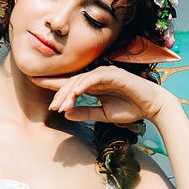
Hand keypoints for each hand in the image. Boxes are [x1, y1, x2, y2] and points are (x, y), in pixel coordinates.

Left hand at [32, 67, 171, 124]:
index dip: (53, 83)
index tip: (35, 81)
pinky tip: (75, 93)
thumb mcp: (103, 115)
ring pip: (81, 79)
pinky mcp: (114, 74)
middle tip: (50, 105)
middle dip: (58, 92)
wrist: (153, 107)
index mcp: (93, 85)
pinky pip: (95, 78)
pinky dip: (84, 85)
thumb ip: (85, 113)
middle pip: (72, 82)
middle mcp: (97, 77)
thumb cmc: (131, 109)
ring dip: (69, 92)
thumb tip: (66, 113)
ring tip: (60, 104)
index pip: (70, 84)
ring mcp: (106, 73)